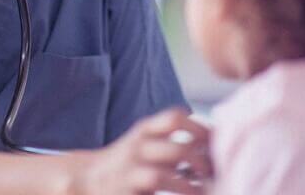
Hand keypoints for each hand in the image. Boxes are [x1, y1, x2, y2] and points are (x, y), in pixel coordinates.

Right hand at [70, 107, 211, 194]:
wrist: (88, 178)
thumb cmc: (130, 163)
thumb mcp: (148, 144)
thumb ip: (174, 145)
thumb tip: (216, 150)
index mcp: (145, 130)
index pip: (175, 118)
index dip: (201, 130)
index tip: (216, 145)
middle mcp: (136, 147)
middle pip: (177, 150)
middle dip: (202, 164)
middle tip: (215, 175)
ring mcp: (128, 171)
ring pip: (161, 176)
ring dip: (188, 188)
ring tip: (203, 192)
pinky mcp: (125, 190)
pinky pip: (150, 194)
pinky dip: (174, 194)